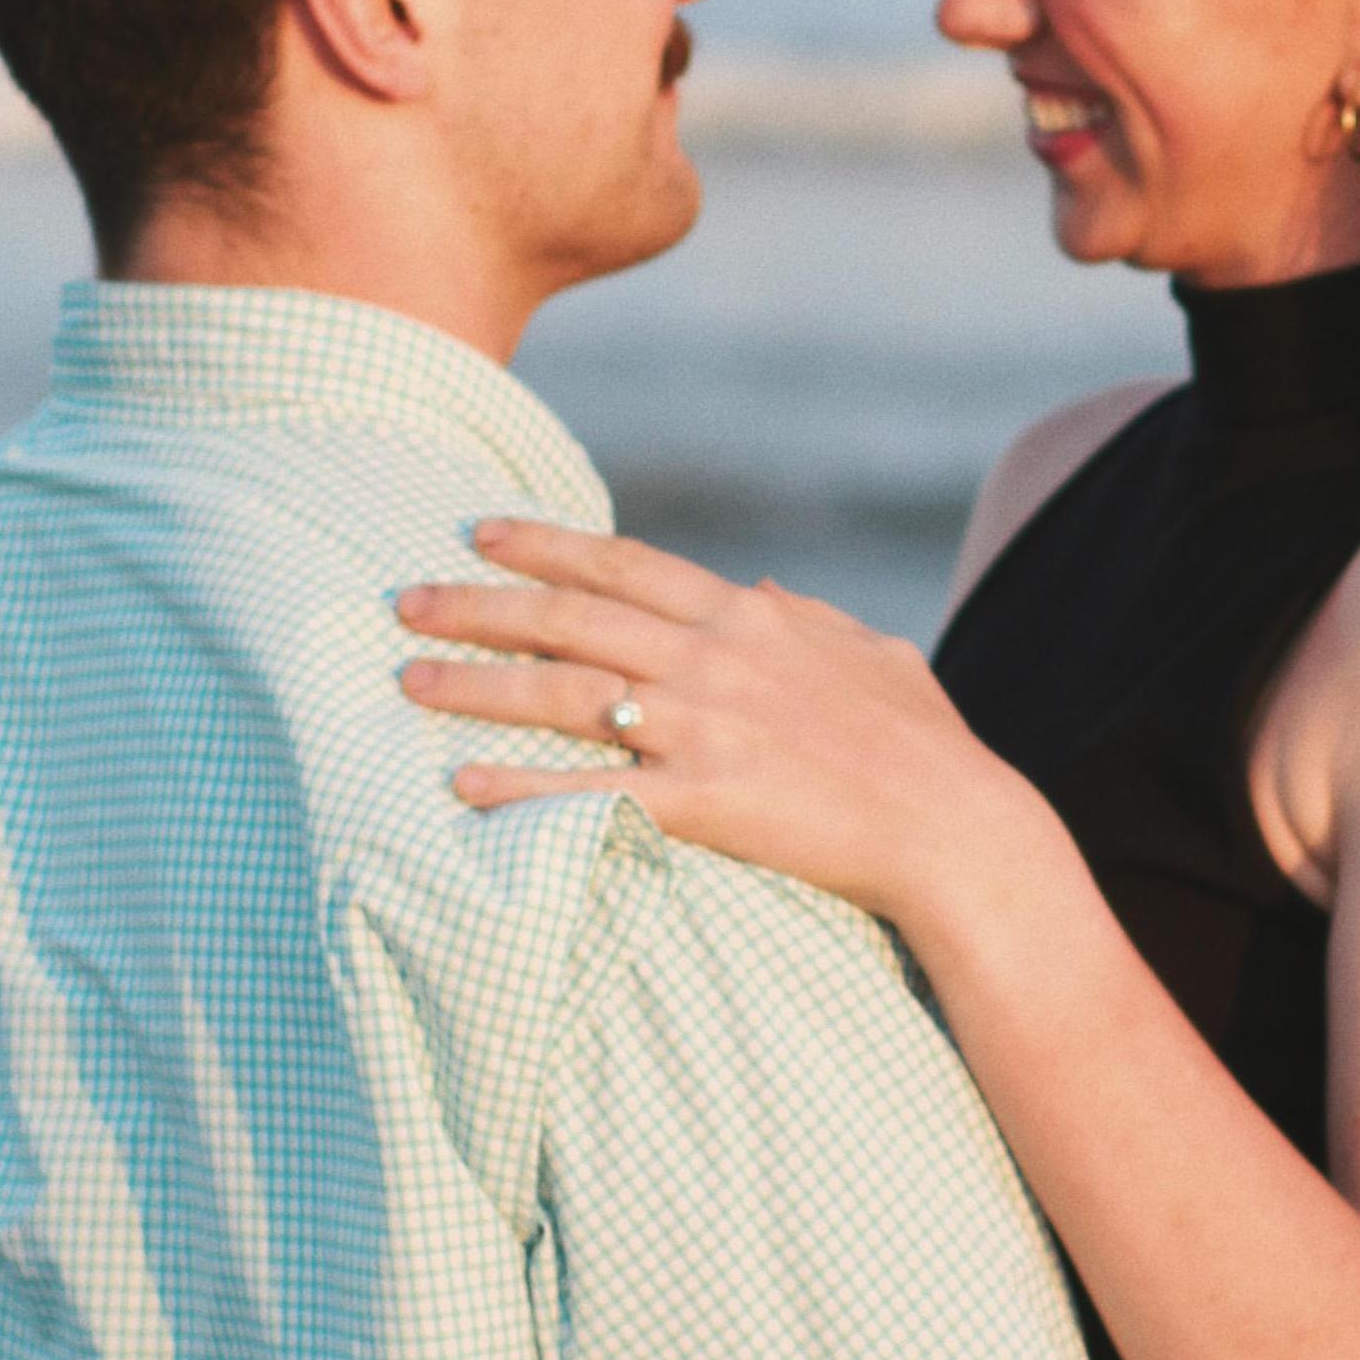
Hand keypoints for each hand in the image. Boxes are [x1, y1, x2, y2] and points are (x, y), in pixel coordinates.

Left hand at [397, 522, 1057, 933]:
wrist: (955, 827)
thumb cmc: (926, 747)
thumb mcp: (873, 656)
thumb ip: (808, 618)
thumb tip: (762, 589)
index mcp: (748, 618)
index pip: (623, 564)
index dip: (545, 544)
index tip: (479, 532)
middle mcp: (713, 660)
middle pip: (570, 618)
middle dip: (478, 605)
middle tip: (404, 601)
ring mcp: (702, 729)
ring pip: (561, 693)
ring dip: (475, 685)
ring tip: (407, 682)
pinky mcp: (700, 802)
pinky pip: (587, 792)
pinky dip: (520, 788)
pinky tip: (462, 786)